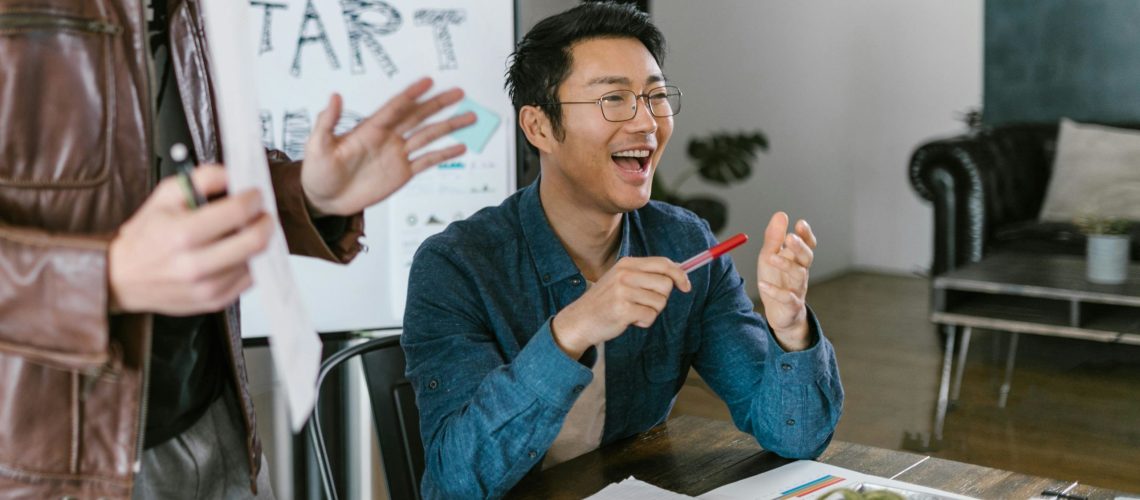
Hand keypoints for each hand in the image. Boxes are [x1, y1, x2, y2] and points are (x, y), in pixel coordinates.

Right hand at [108, 165, 273, 314]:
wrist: (123, 277)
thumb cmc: (145, 237)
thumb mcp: (163, 196)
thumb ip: (200, 178)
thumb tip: (231, 174)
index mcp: (182, 235)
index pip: (238, 212)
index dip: (253, 199)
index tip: (254, 194)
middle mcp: (196, 265)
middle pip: (255, 241)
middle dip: (265, 221)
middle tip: (261, 213)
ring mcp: (207, 287)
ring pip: (256, 261)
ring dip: (259, 242)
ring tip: (248, 231)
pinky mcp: (215, 301)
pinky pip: (250, 279)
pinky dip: (251, 262)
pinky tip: (239, 252)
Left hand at [300, 77, 476, 215]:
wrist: (323, 199)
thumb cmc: (317, 171)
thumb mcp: (317, 145)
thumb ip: (327, 122)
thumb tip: (334, 96)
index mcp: (370, 129)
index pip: (395, 107)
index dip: (411, 94)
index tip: (428, 81)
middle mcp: (388, 138)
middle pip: (418, 116)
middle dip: (438, 104)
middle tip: (459, 92)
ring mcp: (397, 155)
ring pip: (428, 136)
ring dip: (449, 126)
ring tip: (469, 117)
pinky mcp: (402, 173)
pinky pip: (427, 161)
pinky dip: (444, 154)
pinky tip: (460, 147)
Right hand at [551, 257, 690, 358]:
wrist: (580, 320)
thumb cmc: (606, 301)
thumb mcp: (622, 279)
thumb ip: (645, 274)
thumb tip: (678, 270)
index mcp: (627, 263)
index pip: (663, 263)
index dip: (680, 274)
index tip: (686, 286)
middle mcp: (625, 274)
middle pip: (666, 284)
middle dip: (661, 298)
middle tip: (644, 303)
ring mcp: (623, 292)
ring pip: (660, 302)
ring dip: (651, 312)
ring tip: (633, 311)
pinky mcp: (622, 310)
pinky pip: (650, 316)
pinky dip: (643, 322)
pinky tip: (629, 320)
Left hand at [756, 212, 817, 350]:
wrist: (778, 312)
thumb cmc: (775, 280)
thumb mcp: (770, 256)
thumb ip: (774, 238)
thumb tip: (781, 214)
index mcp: (796, 258)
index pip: (807, 244)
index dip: (806, 235)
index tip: (800, 223)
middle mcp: (800, 272)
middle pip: (806, 258)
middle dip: (800, 247)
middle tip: (790, 237)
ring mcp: (798, 288)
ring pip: (799, 275)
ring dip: (786, 265)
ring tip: (771, 257)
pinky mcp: (791, 304)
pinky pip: (786, 298)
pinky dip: (775, 291)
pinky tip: (762, 285)